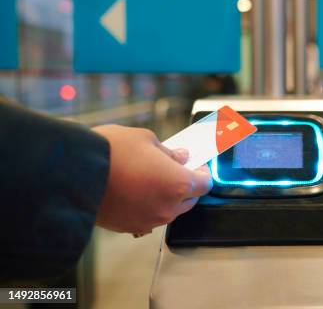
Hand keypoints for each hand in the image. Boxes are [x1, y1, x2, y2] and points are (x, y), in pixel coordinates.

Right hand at [92, 125, 212, 233]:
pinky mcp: (130, 227)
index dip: (203, 172)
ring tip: (152, 178)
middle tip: (176, 169)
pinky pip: (149, 217)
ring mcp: (149, 220)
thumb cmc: (111, 151)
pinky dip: (149, 205)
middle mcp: (168, 207)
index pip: (204, 184)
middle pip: (189, 200)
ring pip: (169, 210)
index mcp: (178, 184)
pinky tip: (137, 191)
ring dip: (168, 196)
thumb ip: (169, 152)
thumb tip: (180, 157)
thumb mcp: (146, 139)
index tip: (197, 164)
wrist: (74, 172)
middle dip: (187, 185)